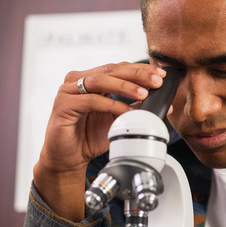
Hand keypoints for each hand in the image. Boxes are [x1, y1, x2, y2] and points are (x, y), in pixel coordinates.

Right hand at [33, 61, 166, 219]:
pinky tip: (124, 110)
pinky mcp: (63, 105)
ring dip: (125, 87)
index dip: (140, 69)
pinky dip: (110, 104)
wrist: (68, 158)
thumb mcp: (118, 120)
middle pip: (111, 69)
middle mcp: (78, 80)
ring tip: (143, 94)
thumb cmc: (89, 137)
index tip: (160, 74)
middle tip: (156, 81)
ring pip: (101, 81)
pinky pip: (90, 100)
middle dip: (137, 74)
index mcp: (91, 79)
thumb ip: (135, 108)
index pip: (119, 67)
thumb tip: (162, 104)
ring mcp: (68, 91)